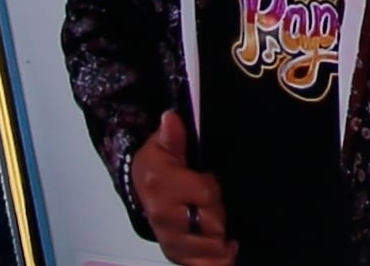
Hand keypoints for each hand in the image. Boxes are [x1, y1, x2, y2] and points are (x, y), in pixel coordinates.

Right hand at [136, 111, 234, 265]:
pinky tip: (226, 254)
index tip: (212, 184)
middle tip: (224, 218)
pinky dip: (210, 261)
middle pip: (206, 226)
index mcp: (162, 185)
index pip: (203, 194)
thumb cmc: (156, 165)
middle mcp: (163, 215)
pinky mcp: (172, 249)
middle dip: (219, 222)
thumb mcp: (163, 143)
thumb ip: (174, 135)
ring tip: (229, 244)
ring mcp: (167, 235)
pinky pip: (192, 262)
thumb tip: (171, 118)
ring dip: (217, 248)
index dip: (213, 192)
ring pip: (199, 249)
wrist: (140, 184)